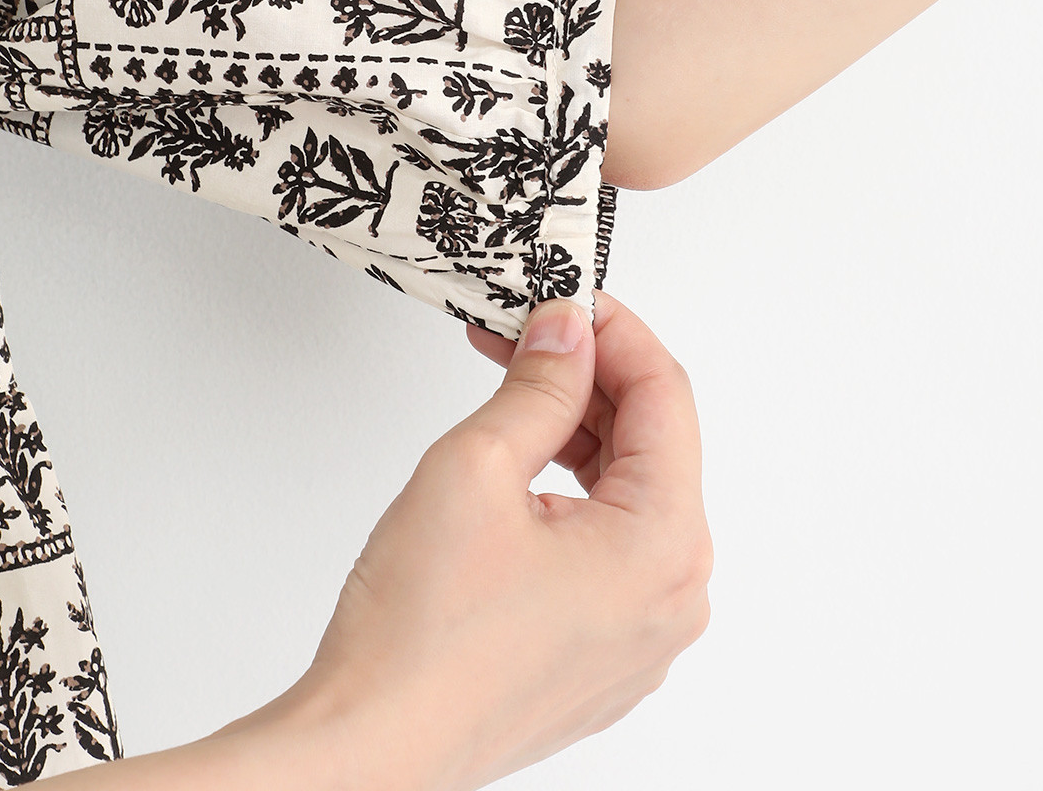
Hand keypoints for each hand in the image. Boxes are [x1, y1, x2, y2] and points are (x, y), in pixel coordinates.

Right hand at [271, 288, 712, 790]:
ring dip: (575, 433)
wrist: (369, 749)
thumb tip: (568, 331)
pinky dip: (572, 494)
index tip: (568, 297)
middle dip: (587, 379)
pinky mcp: (604, 654)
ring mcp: (642, 634)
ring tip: (510, 390)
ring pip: (628, 496)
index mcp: (664, 545)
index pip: (665, 395)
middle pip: (652, 445)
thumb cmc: (418, 635)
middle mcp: (673, 596)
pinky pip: (609, 549)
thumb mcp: (477, 467)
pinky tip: (521, 464)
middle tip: (522, 334)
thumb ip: (538, 385)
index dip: (614, 330)